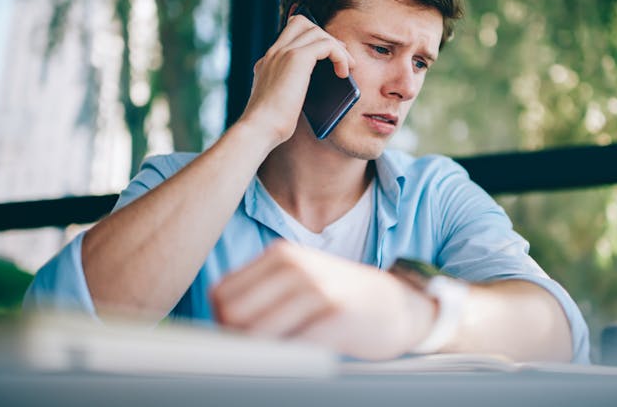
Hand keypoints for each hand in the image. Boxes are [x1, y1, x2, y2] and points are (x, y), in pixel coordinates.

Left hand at [210, 241, 436, 359]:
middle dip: (238, 340)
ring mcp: (317, 288)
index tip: (244, 339)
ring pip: (257, 333)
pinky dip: (286, 361)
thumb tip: (218, 324)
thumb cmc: (342, 300)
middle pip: (232, 315)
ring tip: (283, 356)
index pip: (221, 295)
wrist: (399, 306)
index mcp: (280, 255)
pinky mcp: (336, 315)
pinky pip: (291, 348)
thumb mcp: (300, 281)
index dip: (223, 325)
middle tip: (260, 353)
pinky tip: (301, 361)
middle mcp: (295, 265)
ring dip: (261, 354)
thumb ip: (261, 295)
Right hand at [238, 14, 354, 146]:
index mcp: (268, 61)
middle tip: (341, 55)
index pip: (289, 34)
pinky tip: (343, 73)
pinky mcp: (296, 58)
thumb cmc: (271, 125)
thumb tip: (308, 88)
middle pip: (302, 22)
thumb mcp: (279, 101)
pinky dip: (339, 55)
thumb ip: (290, 88)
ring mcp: (283, 52)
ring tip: (347, 67)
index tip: (327, 55)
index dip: (311, 39)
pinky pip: (327, 44)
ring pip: (317, 31)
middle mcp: (274, 52)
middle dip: (325, 36)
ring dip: (337, 47)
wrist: (260, 128)